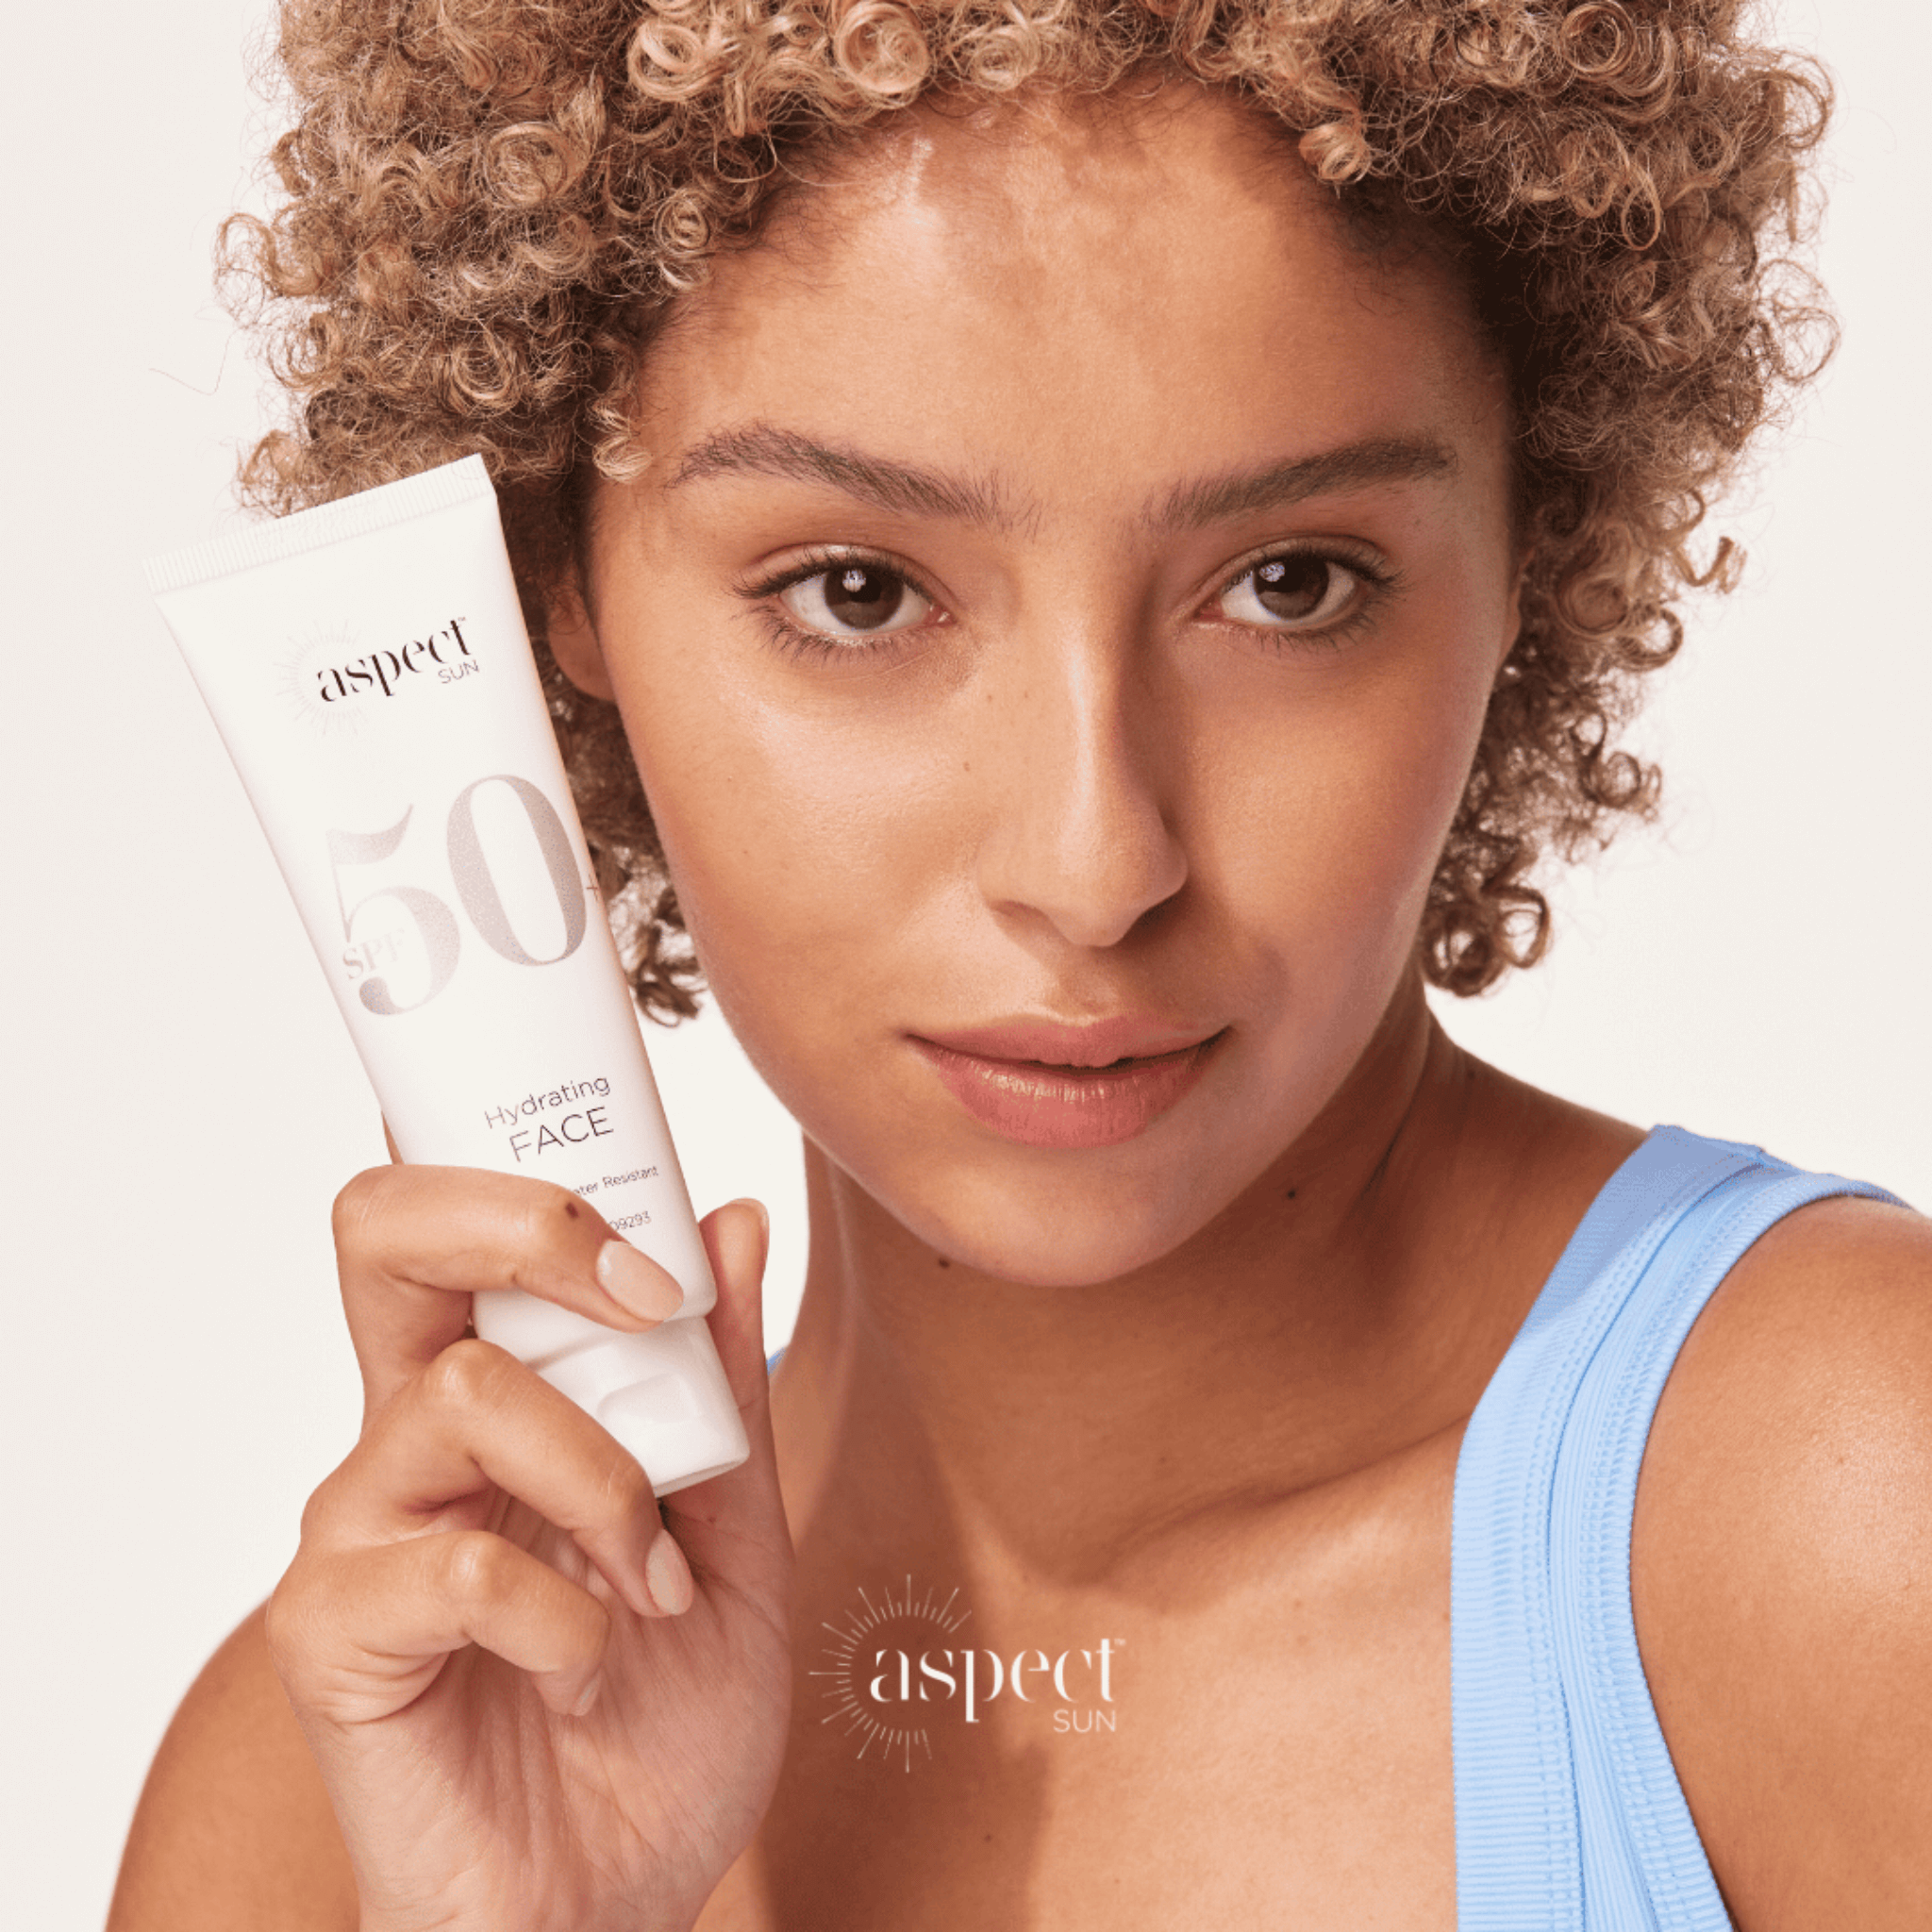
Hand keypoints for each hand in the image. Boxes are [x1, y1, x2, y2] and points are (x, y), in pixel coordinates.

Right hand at [266, 1167, 793, 1931]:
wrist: (613, 1903)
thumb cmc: (657, 1725)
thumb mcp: (738, 1542)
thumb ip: (727, 1393)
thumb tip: (737, 1223)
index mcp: (501, 1398)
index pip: (457, 1222)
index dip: (531, 1168)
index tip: (664, 1220)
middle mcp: (408, 1439)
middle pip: (386, 1233)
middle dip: (525, 1223)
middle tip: (640, 1299)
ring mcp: (359, 1529)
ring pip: (462, 1392)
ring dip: (601, 1478)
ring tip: (653, 1582)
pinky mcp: (330, 1634)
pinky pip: (452, 1560)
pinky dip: (564, 1611)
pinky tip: (593, 1664)